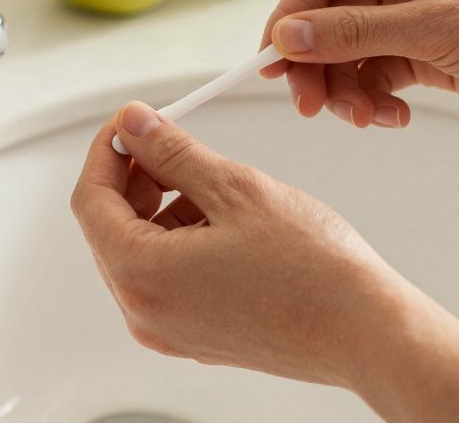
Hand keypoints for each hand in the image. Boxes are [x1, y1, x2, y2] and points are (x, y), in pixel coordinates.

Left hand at [71, 102, 458, 421]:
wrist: (367, 332)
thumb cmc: (315, 272)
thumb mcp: (236, 189)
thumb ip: (173, 153)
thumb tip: (136, 126)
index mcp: (142, 276)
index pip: (91, 199)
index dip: (108, 151)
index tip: (132, 123)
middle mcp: (144, 312)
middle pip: (110, 227)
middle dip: (136, 177)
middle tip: (173, 141)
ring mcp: (168, 330)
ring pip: (140, 249)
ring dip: (163, 205)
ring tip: (216, 182)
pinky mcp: (195, 335)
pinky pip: (166, 276)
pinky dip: (181, 238)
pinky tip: (226, 219)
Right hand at [260, 0, 458, 126]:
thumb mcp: (436, 29)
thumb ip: (354, 34)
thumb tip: (286, 38)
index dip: (290, 20)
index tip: (270, 64)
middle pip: (329, 17)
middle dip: (317, 64)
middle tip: (311, 107)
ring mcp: (416, 13)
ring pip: (349, 51)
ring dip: (346, 88)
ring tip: (365, 117)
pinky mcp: (428, 49)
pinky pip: (377, 73)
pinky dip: (373, 98)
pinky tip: (392, 117)